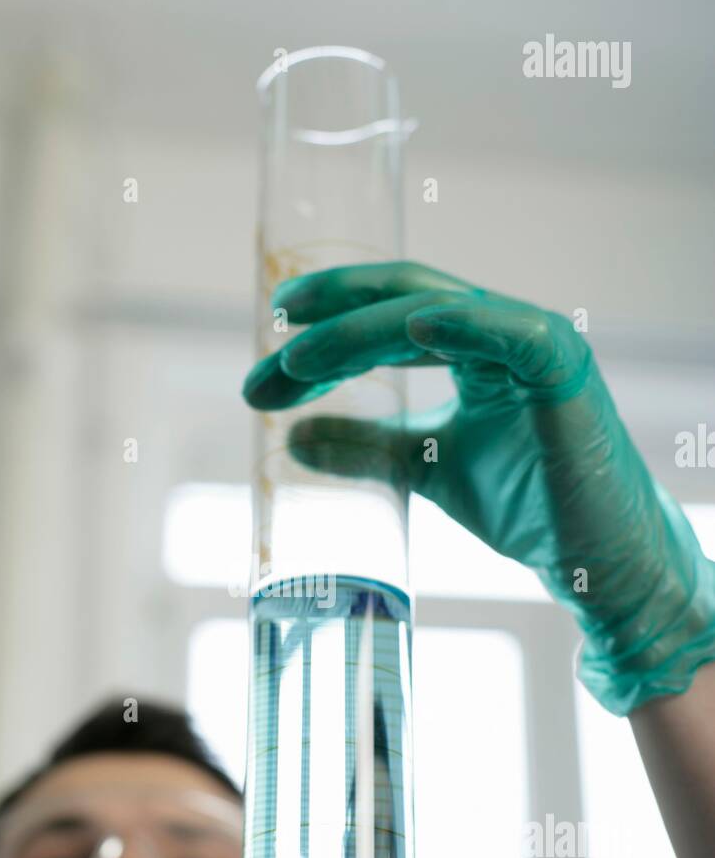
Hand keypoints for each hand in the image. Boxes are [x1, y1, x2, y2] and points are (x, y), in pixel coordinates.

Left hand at [242, 260, 714, 715]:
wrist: (593, 556)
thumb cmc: (525, 502)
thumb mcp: (423, 468)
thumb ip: (364, 447)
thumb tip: (288, 438)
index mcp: (469, 345)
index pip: (384, 316)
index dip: (324, 331)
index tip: (265, 365)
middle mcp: (497, 330)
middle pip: (400, 301)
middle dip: (327, 324)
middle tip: (268, 356)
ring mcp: (532, 341)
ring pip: (434, 312)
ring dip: (361, 331)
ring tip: (300, 360)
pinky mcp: (563, 367)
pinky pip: (510, 332)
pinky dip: (461, 324)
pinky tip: (411, 328)